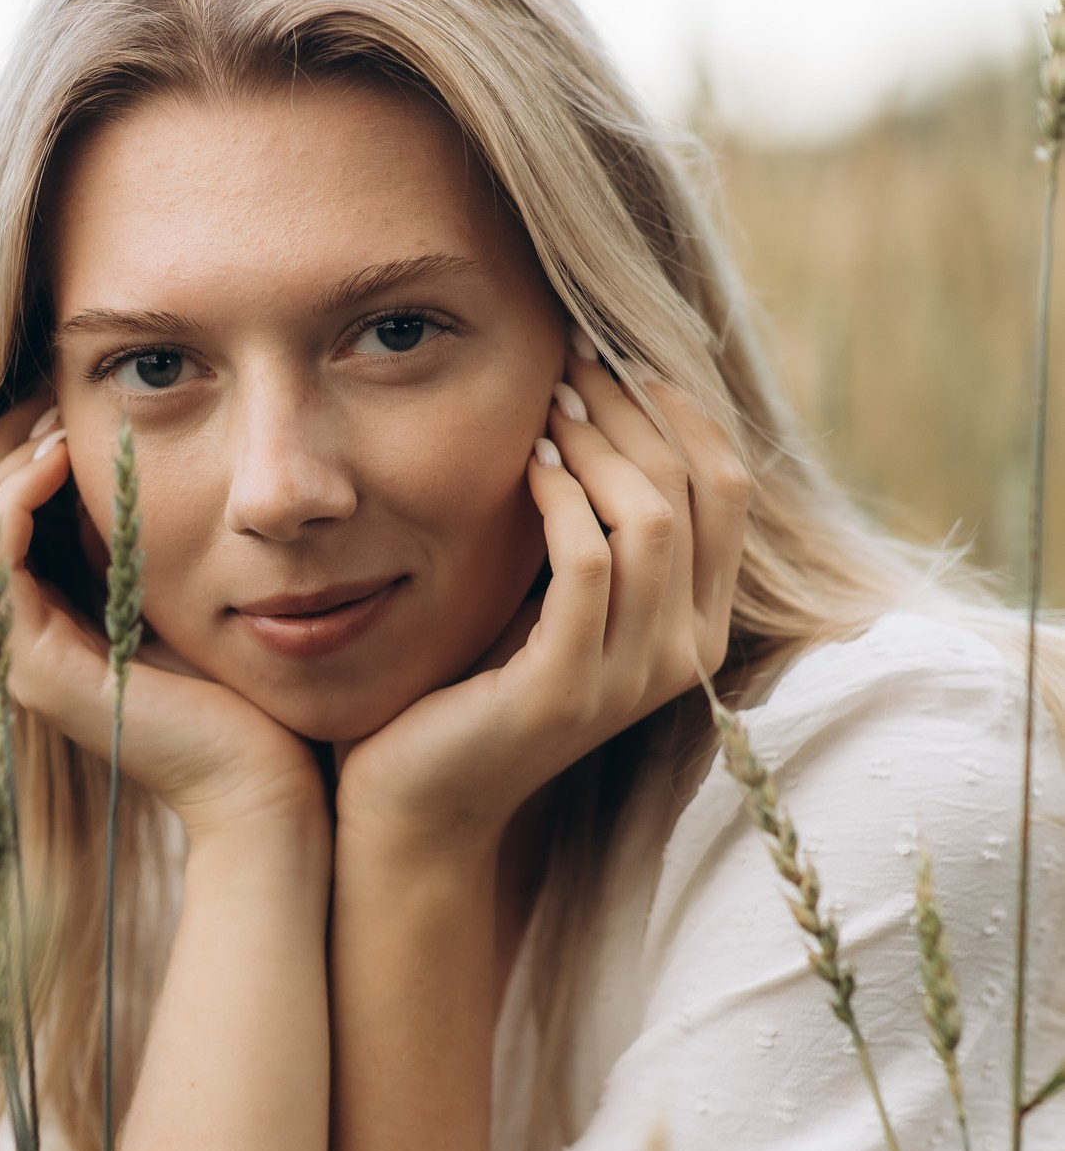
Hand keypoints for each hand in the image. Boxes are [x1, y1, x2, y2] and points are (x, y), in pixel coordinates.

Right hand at [0, 394, 327, 842]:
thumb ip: (136, 529)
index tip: (60, 406)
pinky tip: (59, 461)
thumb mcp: (177, 580)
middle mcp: (17, 636)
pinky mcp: (36, 671)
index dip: (1, 448)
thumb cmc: (243, 685)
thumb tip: (118, 442)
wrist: (268, 781)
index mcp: (44, 615)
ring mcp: (18, 656)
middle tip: (54, 408)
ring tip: (57, 432)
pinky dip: (6, 499)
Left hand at [334, 362, 750, 857]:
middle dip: (634, 407)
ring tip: (549, 403)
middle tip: (572, 357)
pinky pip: (586, 563)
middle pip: (694, 489)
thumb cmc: (479, 682)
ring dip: (597, 442)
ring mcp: (633, 677)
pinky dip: (559, 499)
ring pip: (648, 518)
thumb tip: (604, 394)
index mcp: (702, 625)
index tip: (616, 352)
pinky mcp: (567, 688)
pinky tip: (528, 463)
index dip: (679, 407)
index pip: (727, 486)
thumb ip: (598, 521)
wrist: (424, 797)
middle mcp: (688, 654)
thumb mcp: (557, 592)